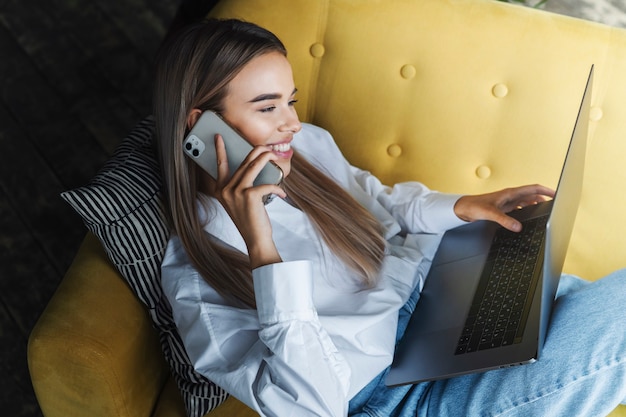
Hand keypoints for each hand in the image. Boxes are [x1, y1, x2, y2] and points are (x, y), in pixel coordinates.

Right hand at [212, 134, 285, 267]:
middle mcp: (225, 190)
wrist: (255, 240)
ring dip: (266, 158)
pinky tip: (282, 194)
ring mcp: (235, 192)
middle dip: (257, 151)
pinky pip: (266, 184)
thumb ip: (242, 184)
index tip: (219, 137)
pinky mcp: (249, 196)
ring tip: (274, 156)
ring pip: (253, 166)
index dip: (220, 150)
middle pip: (243, 162)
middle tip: (266, 148)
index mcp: (220, 190)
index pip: (220, 165)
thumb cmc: (250, 219)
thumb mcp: (241, 201)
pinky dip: (277, 187)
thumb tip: (253, 165)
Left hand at [454, 184, 554, 231]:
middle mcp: (510, 196)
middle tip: (554, 206)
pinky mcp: (504, 209)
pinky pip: (520, 209)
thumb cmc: (473, 206)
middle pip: (532, 195)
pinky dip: (526, 212)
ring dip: (535, 206)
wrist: (463, 208)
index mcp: (510, 193)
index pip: (533, 188)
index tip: (556, 194)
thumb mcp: (490, 213)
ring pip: (526, 202)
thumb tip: (518, 227)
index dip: (546, 190)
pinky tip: (528, 218)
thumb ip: (504, 220)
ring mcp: (508, 202)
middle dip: (544, 199)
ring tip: (544, 212)